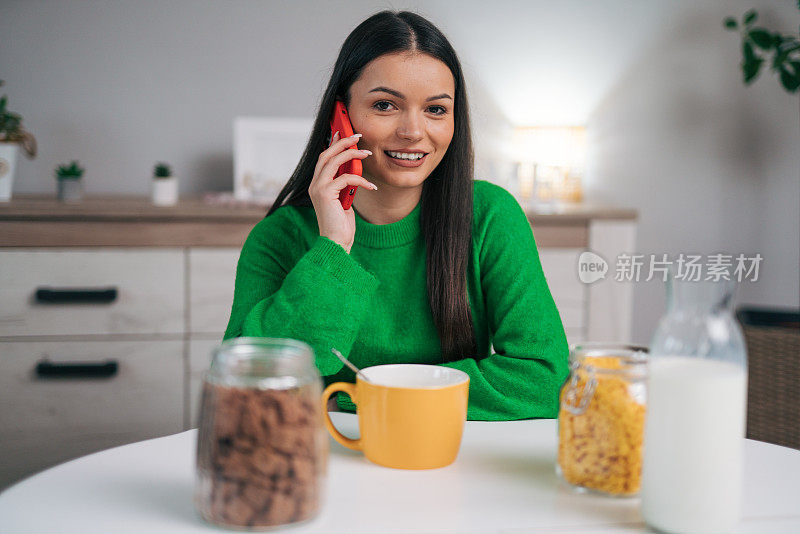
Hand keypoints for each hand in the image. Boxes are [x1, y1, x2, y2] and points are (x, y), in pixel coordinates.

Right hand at [309, 131, 376, 253]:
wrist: (336, 242)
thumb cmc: (341, 224)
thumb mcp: (344, 199)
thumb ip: (344, 184)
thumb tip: (353, 168)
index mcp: (317, 185)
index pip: (323, 158)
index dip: (333, 143)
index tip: (343, 133)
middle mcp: (314, 184)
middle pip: (326, 155)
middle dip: (342, 143)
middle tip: (357, 136)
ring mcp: (318, 188)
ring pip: (334, 161)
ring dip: (352, 154)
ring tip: (367, 153)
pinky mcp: (325, 194)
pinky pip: (345, 178)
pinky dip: (361, 180)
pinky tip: (371, 186)